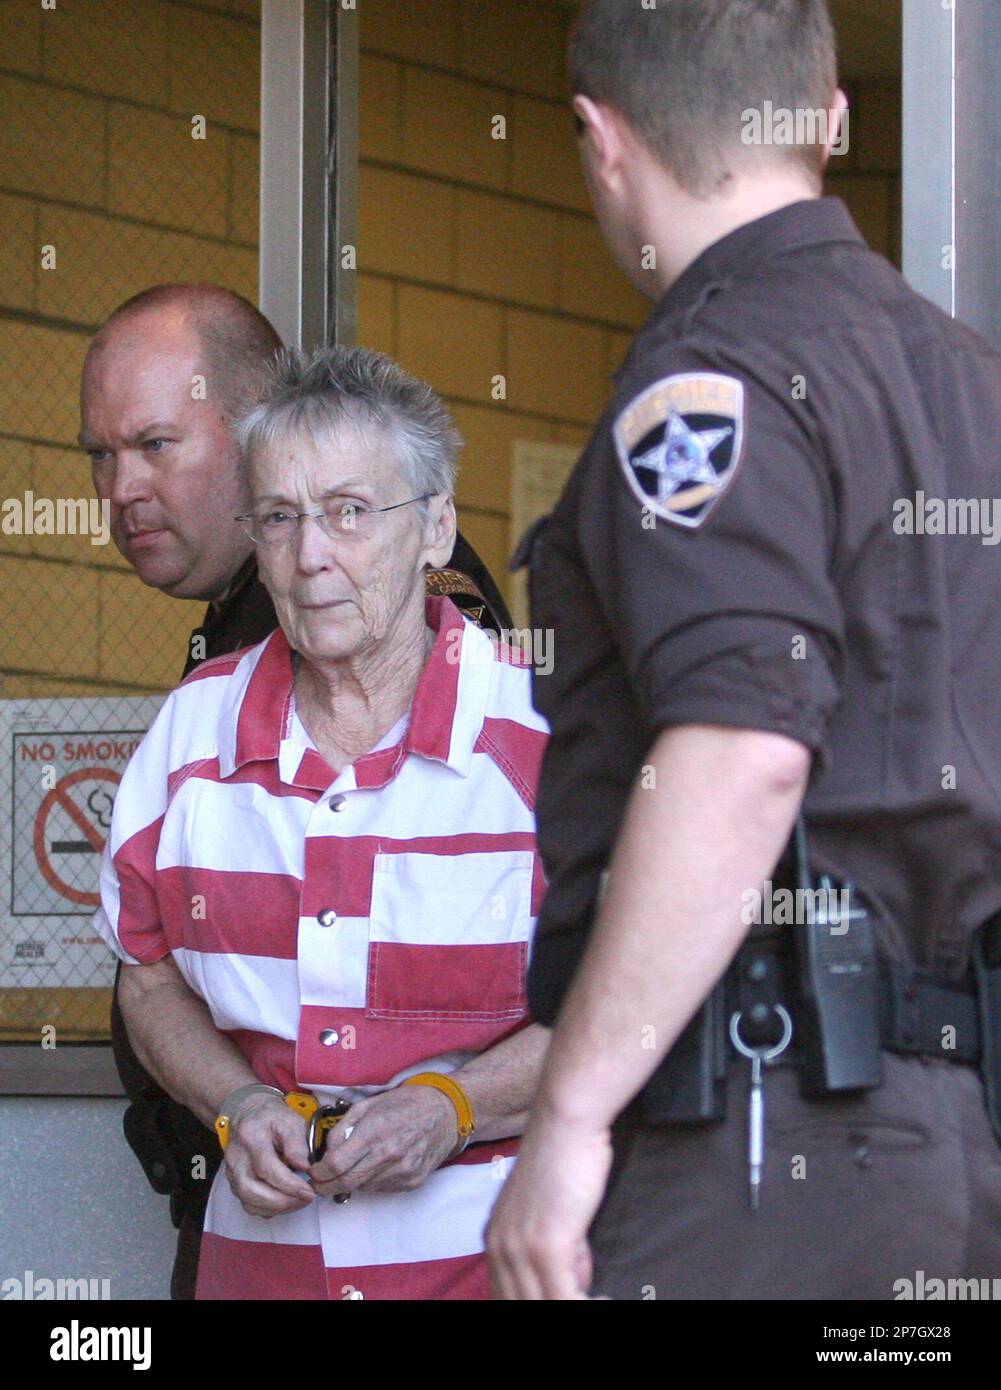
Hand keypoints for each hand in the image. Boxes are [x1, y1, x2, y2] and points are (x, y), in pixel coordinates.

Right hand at [223, 1094, 314, 1217]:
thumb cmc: (272, 1117)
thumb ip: (297, 1143)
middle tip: (306, 1199)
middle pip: (251, 1189)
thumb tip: (304, 1168)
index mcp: (250, 1136)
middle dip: (281, 1201)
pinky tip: (285, 1202)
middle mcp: (236, 1156)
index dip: (288, 1184)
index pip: (266, 1167)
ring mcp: (231, 1171)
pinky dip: (267, 1209)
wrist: (248, 1114)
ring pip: (248, 1200)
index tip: (308, 1191)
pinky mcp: (233, 1182)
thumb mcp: (290, 1120)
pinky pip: (248, 1204)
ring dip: (276, 1207)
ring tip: (298, 1201)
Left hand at [309, 1084, 458, 1197]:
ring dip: (350, 1182)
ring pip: (363, 1188)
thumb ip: (344, 1127)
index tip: (314, 1172)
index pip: (337, 1164)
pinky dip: (371, 1182)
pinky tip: (373, 1167)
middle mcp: (389, 1154)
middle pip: (346, 1182)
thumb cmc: (405, 1104)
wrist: (444, 1113)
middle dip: (327, 1185)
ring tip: (349, 1170)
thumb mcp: (368, 1104)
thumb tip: (328, 1151)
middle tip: (319, 1183)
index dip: (319, 1172)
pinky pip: (381, 1189)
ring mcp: (402, 1171)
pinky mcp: (412, 1181)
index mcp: (375, 1131)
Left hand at [487, 1112, 612, 1299]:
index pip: (505, 1295)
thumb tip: (578, 1282)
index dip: (537, 1302)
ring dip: (572, 1304)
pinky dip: (586, 1304)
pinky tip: (606, 1300)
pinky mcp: (547, 1246)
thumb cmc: (566, 1158)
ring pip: (541, 1304)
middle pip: (519, 1303)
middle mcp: (499, 1247)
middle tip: (589, 1300)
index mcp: (495, 1239)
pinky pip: (564, 1299)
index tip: (565, 1296)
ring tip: (602, 1302)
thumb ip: (562, 1249)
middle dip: (553, 1304)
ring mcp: (520, 1249)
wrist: (566, 1122)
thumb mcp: (554, 1212)